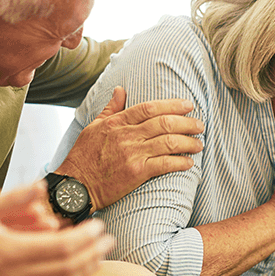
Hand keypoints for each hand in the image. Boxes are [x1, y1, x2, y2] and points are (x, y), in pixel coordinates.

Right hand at [0, 183, 114, 275]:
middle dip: (92, 252)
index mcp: (12, 251)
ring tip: (99, 258)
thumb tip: (42, 185)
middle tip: (109, 239)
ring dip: (84, 271)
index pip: (64, 246)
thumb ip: (12, 198)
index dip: (86, 236)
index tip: (98, 224)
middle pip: (68, 266)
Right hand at [56, 86, 203, 210]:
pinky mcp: (136, 173)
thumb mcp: (94, 127)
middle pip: (165, 123)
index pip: (150, 108)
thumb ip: (111, 108)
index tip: (188, 105)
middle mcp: (126, 135)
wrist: (75, 186)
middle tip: (199, 125)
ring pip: (169, 142)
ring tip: (199, 144)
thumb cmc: (83, 156)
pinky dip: (180, 162)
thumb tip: (121, 89)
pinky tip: (189, 162)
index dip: (173, 105)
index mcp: (117, 122)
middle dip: (187, 123)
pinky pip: (165, 164)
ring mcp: (132, 154)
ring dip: (188, 142)